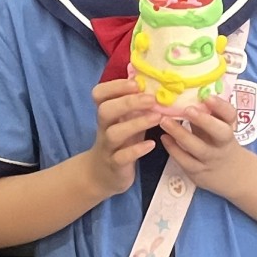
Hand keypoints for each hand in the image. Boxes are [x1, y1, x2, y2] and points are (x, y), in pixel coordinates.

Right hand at [83, 75, 161, 196]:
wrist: (102, 175)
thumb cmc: (120, 142)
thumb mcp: (125, 121)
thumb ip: (135, 105)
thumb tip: (153, 82)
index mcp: (106, 113)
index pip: (99, 94)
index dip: (115, 86)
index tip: (135, 83)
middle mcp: (104, 127)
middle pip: (105, 110)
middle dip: (128, 102)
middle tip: (151, 99)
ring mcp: (108, 147)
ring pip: (114, 133)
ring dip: (136, 123)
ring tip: (157, 118)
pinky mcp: (114, 165)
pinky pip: (121, 157)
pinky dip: (136, 150)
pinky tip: (151, 144)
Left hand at [153, 93, 252, 193]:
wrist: (231, 173)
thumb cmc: (218, 141)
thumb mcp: (218, 126)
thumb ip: (207, 112)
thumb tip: (187, 90)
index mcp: (229, 127)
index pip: (230, 114)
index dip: (220, 106)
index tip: (207, 97)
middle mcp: (223, 143)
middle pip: (220, 132)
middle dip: (204, 121)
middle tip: (187, 110)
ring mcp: (211, 159)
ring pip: (198, 148)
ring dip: (181, 134)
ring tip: (164, 121)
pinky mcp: (199, 171)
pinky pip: (186, 161)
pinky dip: (173, 149)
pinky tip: (164, 138)